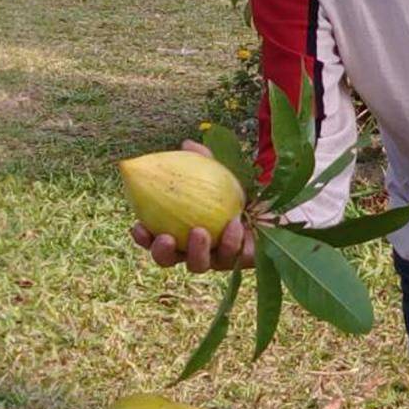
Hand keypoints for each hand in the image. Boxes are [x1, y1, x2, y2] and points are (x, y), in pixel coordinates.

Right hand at [129, 139, 256, 271]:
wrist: (270, 204)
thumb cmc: (235, 189)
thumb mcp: (218, 173)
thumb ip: (203, 161)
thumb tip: (187, 144)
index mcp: (179, 230)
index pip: (153, 240)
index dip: (143, 238)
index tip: (138, 227)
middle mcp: (193, 250)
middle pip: (169, 260)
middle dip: (162, 253)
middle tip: (166, 239)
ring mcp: (215, 260)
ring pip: (198, 265)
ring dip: (197, 250)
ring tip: (200, 231)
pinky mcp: (238, 263)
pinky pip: (231, 256)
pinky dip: (231, 240)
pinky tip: (234, 224)